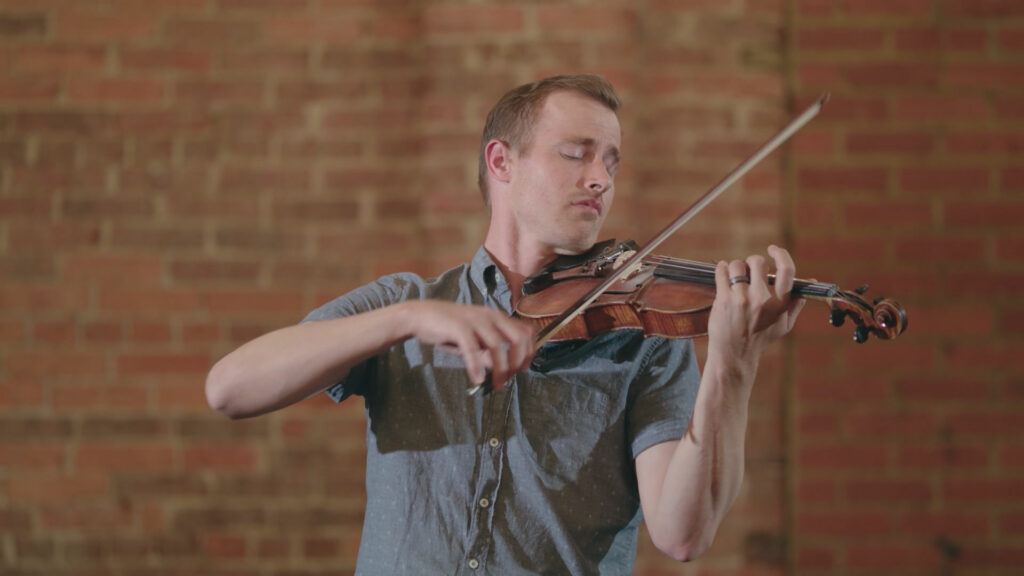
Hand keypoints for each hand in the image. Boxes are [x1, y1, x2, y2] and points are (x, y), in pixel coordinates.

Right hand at [403, 300, 534, 391]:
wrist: (421, 316)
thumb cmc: (449, 330)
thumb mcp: (475, 341)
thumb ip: (489, 353)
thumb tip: (502, 370)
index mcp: (497, 317)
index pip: (527, 331)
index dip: (530, 352)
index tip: (522, 368)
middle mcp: (490, 316)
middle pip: (518, 338)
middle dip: (519, 362)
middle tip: (511, 378)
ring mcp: (475, 320)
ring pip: (497, 346)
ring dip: (500, 369)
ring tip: (497, 385)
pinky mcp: (459, 327)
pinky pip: (472, 349)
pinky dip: (476, 366)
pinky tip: (477, 380)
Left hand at [707, 245, 805, 363]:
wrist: (734, 356)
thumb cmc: (760, 339)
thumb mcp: (784, 324)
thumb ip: (796, 302)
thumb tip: (809, 280)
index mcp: (779, 304)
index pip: (786, 271)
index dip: (781, 254)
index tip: (773, 250)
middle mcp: (762, 300)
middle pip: (758, 262)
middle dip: (752, 263)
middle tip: (749, 272)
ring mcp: (741, 300)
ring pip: (737, 265)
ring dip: (735, 267)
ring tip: (735, 278)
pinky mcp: (724, 300)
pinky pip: (721, 272)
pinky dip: (721, 269)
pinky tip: (723, 274)